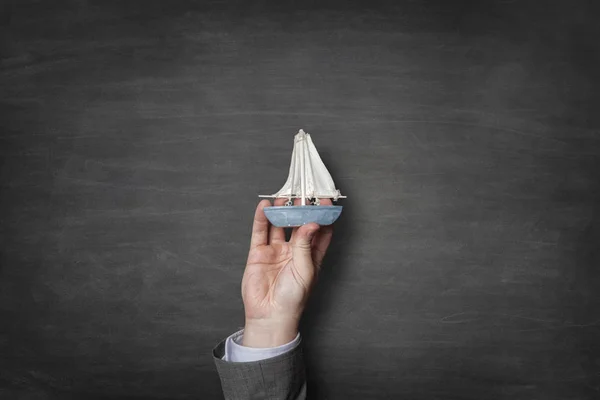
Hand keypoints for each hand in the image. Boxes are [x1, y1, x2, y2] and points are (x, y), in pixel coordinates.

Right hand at [241, 198, 333, 346]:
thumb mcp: (305, 270)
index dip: (323, 216)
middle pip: (298, 224)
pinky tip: (265, 206)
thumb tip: (312, 223)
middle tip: (302, 194)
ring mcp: (276, 250)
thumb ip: (305, 245)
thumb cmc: (293, 299)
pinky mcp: (259, 253)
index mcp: (311, 256)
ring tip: (285, 197)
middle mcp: (294, 251)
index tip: (324, 201)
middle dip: (301, 209)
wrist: (270, 315)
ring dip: (282, 210)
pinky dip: (262, 218)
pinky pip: (261, 231)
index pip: (320, 231)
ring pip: (279, 224)